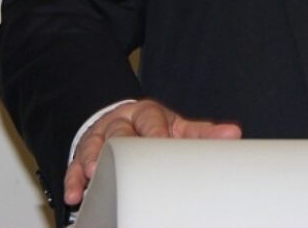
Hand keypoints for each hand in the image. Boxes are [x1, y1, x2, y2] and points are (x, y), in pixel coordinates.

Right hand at [64, 98, 241, 205]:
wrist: (125, 120)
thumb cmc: (155, 127)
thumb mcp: (177, 128)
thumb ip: (201, 133)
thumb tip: (234, 134)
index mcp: (148, 114)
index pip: (151, 119)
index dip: (156, 131)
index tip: (161, 142)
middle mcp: (122, 122)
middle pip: (118, 131)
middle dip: (117, 145)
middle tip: (120, 159)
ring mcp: (101, 136)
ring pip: (93, 146)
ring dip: (90, 161)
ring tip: (90, 174)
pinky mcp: (83, 153)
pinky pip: (74, 164)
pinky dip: (74, 179)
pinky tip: (75, 193)